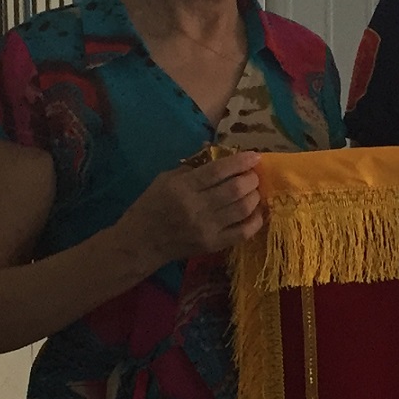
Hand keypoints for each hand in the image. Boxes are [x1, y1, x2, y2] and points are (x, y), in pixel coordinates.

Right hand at [126, 152, 263, 262]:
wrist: (142, 242)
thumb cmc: (152, 205)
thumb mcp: (165, 179)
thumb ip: (193, 167)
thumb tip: (221, 154)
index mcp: (183, 187)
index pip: (218, 170)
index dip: (240, 161)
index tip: (254, 156)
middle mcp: (197, 207)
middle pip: (235, 189)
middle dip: (251, 178)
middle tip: (252, 175)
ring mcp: (207, 228)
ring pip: (243, 209)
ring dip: (254, 196)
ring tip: (253, 191)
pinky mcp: (213, 245)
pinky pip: (243, 232)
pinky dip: (255, 220)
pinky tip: (256, 212)